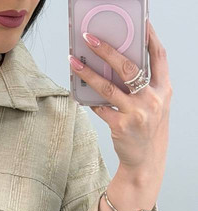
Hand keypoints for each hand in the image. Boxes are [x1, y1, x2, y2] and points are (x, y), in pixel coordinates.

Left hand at [69, 20, 170, 179]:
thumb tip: (118, 64)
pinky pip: (101, 108)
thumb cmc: (148, 129)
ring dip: (88, 73)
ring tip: (74, 62)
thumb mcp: (155, 104)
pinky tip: (79, 92)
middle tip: (91, 38)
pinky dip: (89, 100)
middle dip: (107, 50)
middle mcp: (152, 99)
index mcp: (164, 90)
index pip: (158, 57)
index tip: (140, 22)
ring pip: (108, 87)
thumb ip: (145, 85)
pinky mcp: (121, 127)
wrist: (146, 160)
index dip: (149, 38)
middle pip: (128, 68)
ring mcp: (137, 113)